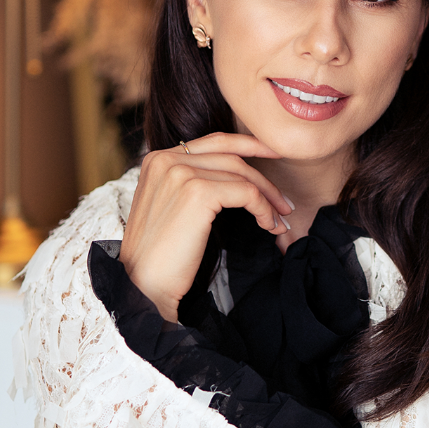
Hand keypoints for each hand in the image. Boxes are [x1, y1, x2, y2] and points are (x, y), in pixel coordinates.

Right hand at [121, 133, 291, 320]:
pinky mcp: (198, 192)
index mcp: (158, 159)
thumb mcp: (172, 208)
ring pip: (242, 175)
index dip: (250, 144)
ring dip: (269, 197)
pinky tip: (269, 225)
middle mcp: (166, 159)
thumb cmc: (161, 256)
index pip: (214, 142)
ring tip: (281, 219)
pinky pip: (246, 193)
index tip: (275, 154)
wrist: (144, 286)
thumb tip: (234, 179)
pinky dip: (264, 209)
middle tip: (284, 201)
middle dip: (264, 177)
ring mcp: (180, 173)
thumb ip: (191, 185)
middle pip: (232, 156)